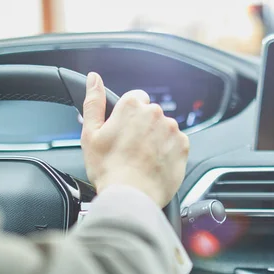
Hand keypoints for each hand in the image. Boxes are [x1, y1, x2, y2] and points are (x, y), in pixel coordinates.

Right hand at [81, 72, 189, 206]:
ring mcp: (172, 129)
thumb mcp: (90, 133)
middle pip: (150, 114)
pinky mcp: (183, 145)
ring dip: (156, 139)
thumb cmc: (108, 168)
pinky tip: (154, 164)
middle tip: (130, 149)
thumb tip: (94, 78)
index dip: (127, 115)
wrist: (131, 196)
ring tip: (142, 159)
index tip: (123, 131)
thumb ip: (94, 102)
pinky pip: (176, 143)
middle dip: (142, 127)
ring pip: (163, 128)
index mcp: (132, 105)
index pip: (135, 98)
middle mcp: (155, 112)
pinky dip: (167, 151)